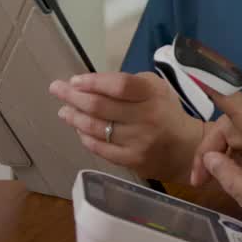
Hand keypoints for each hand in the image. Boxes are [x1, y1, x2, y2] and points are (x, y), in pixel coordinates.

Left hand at [49, 72, 203, 181]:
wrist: (185, 148)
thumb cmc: (166, 111)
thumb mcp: (157, 88)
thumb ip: (129, 84)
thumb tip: (93, 85)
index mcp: (153, 94)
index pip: (119, 86)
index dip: (94, 82)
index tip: (75, 80)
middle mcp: (146, 117)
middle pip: (101, 106)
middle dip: (74, 96)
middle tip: (56, 89)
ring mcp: (138, 141)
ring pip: (97, 128)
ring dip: (75, 118)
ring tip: (64, 111)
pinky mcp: (132, 160)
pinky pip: (101, 148)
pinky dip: (85, 137)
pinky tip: (79, 129)